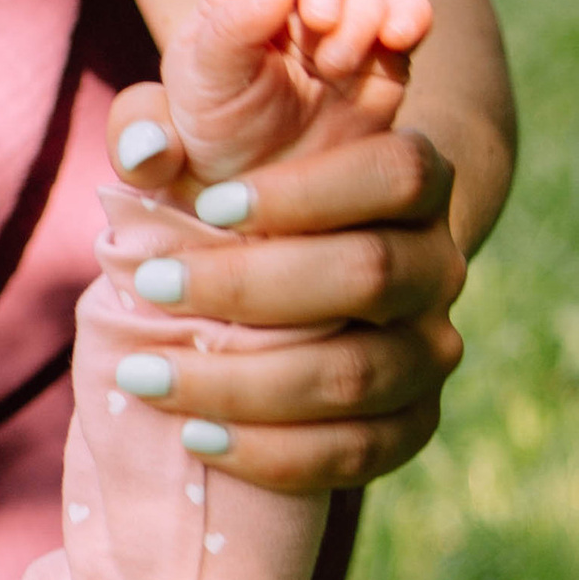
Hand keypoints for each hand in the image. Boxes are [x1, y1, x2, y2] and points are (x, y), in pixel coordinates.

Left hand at [100, 0, 462, 494]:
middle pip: (371, 275)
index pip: (394, 174)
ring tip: (146, 376)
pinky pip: (358, 452)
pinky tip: (197, 436)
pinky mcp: (411, 422)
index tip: (211, 206)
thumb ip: (157, 126)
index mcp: (410, 179)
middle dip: (250, 286)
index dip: (308, 192)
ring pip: (358, 375)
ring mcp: (429, 348)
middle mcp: (437, 263)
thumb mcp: (195, 141)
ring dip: (243, 382)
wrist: (287, 269)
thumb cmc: (230, 193)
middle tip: (153, 285)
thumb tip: (143, 157)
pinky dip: (273, 453)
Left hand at [158, 0, 433, 183]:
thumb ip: (226, 34)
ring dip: (359, 13)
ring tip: (335, 66)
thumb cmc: (213, 143)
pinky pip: (408, 20)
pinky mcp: (382, 63)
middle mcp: (288, 9)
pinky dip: (411, 16)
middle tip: (319, 24)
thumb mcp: (196, 97)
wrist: (260, 204)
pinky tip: (400, 35)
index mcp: (231, 4)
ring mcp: (339, 32)